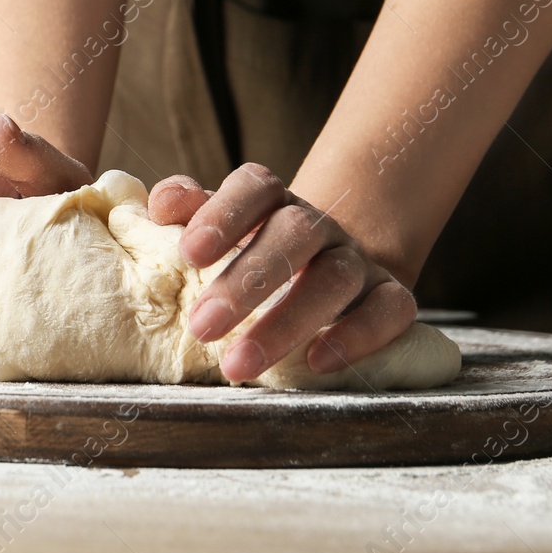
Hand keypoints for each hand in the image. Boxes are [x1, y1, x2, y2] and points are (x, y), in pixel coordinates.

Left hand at [147, 163, 416, 382]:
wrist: (325, 267)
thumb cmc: (252, 252)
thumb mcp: (219, 230)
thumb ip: (189, 211)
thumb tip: (161, 204)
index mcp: (272, 201)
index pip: (256, 187)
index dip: (224, 214)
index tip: (188, 253)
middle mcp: (318, 224)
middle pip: (294, 234)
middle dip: (247, 282)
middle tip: (202, 327)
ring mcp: (357, 258)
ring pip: (336, 278)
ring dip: (287, 322)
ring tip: (239, 365)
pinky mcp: (389, 295)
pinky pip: (390, 309)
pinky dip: (358, 335)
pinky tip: (317, 363)